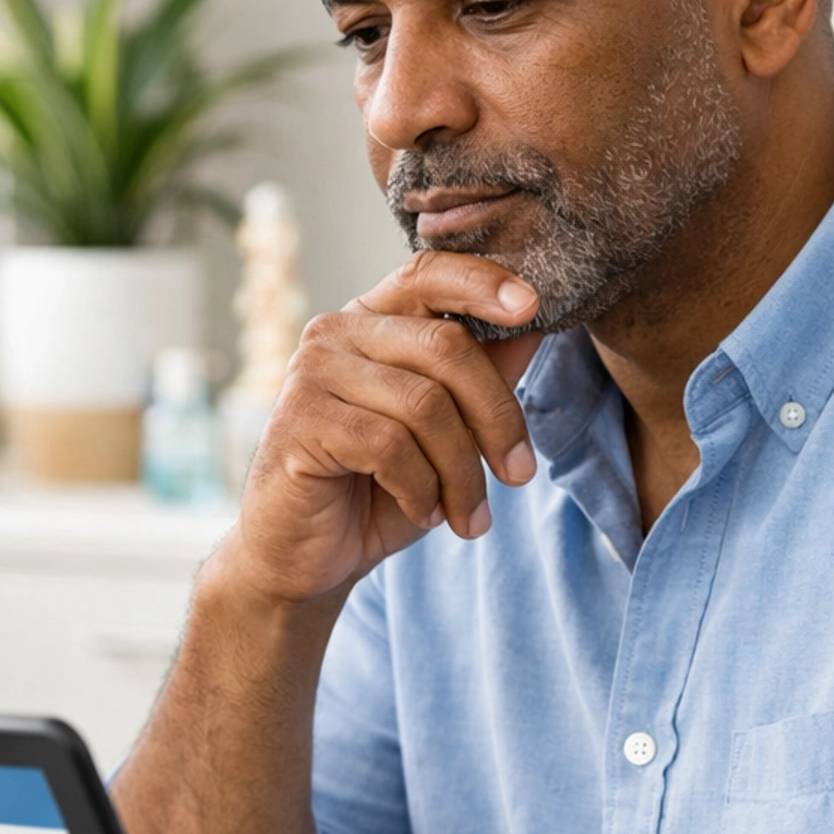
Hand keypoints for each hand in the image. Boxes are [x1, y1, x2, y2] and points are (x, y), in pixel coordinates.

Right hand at [229, 251, 541, 605]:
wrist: (304, 558)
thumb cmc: (376, 491)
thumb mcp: (446, 433)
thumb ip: (482, 376)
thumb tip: (535, 326)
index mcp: (370, 321)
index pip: (428, 274)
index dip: (482, 283)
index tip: (533, 308)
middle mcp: (334, 333)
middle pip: (445, 346)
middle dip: (497, 417)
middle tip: (520, 475)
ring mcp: (311, 373)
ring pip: (424, 405)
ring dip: (462, 472)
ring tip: (469, 516)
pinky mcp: (299, 421)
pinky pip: (389, 446)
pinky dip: (422, 490)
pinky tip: (423, 512)